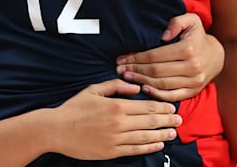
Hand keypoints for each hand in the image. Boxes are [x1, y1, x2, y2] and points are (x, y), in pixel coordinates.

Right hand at [49, 79, 179, 159]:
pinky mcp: (112, 152)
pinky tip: (158, 145)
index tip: (172, 107)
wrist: (57, 130)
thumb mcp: (94, 89)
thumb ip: (116, 86)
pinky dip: (149, 147)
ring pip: (145, 137)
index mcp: (116, 106)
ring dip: (162, 134)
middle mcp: (119, 123)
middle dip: (167, 120)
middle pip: (150, 121)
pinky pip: (135, 149)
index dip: (162, 107)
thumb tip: (136, 87)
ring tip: (173, 132)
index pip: (146, 106)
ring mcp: (116, 139)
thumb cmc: (74, 108)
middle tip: (179, 120)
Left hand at [115, 12, 223, 100]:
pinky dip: (157, 94)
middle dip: (135, 70)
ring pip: (161, 84)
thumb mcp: (191, 21)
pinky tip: (144, 89)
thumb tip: (163, 35)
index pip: (155, 56)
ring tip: (127, 77)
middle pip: (156, 71)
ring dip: (141, 81)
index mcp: (188, 49)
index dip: (136, 58)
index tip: (122, 58)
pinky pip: (172, 96)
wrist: (216, 56)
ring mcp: (193, 81)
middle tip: (120, 69)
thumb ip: (177, 21)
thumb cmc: (197, 36)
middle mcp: (192, 67)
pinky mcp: (193, 91)